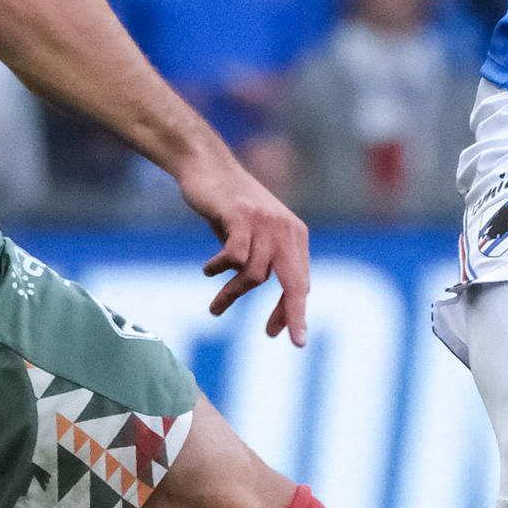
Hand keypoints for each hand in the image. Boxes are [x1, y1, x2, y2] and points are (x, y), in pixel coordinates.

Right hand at [179, 146, 311, 344]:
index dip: (291, 311)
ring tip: (215, 307)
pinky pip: (234, 256)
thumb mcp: (255, 235)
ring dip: (232, 294)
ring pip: (255, 274)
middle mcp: (286, 229)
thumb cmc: (229, 206)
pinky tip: (208, 270)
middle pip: (295, 282)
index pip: (300, 282)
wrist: (207, 166)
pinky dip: (220, 268)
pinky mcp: (240, 216)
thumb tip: (282, 306)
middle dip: (293, 314)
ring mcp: (264, 222)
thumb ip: (266, 262)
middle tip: (288, 341)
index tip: (278, 334)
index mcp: (295, 235)